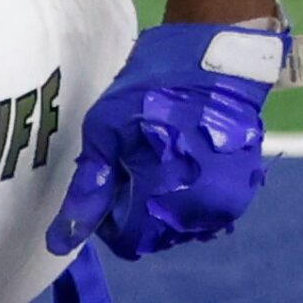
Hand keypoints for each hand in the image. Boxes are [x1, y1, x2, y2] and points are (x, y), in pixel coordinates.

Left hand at [48, 21, 284, 260]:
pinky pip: (206, 212)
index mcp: (164, 201)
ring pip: (181, 227)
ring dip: (165, 206)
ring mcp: (228, 205)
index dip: (111, 218)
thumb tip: (58, 244)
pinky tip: (184, 160)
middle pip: (156, 237)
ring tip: (161, 157)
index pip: (127, 242)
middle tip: (136, 161)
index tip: (113, 179)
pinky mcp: (244, 192)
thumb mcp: (105, 131)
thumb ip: (87, 192)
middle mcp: (201, 214)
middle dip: (139, 210)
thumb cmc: (151, 88)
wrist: (214, 58)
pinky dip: (190, 197)